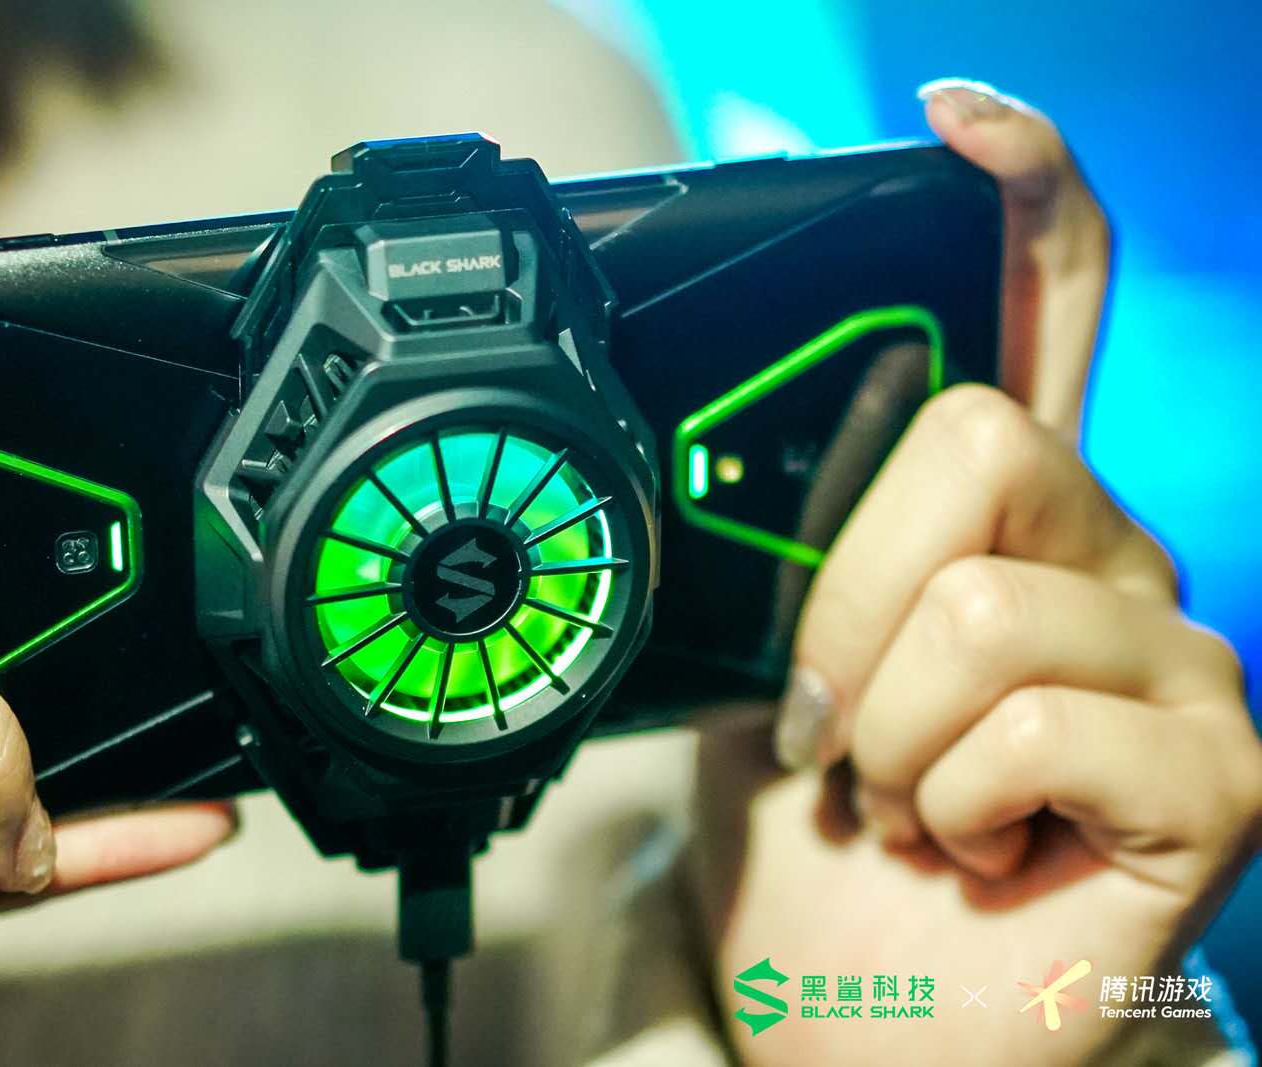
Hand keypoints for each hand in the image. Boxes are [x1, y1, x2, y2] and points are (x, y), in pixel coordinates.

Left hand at [694, 83, 1261, 1065]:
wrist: (854, 1019)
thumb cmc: (828, 854)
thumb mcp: (782, 677)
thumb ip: (806, 562)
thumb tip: (768, 472)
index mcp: (1008, 523)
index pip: (1055, 322)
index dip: (1027, 205)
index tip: (962, 122)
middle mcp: (1115, 559)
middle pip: (986, 437)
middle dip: (852, 597)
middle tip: (836, 719)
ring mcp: (1180, 661)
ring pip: (986, 595)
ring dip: (890, 726)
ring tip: (902, 799)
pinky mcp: (1215, 773)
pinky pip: (1032, 714)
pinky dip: (950, 795)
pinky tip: (970, 841)